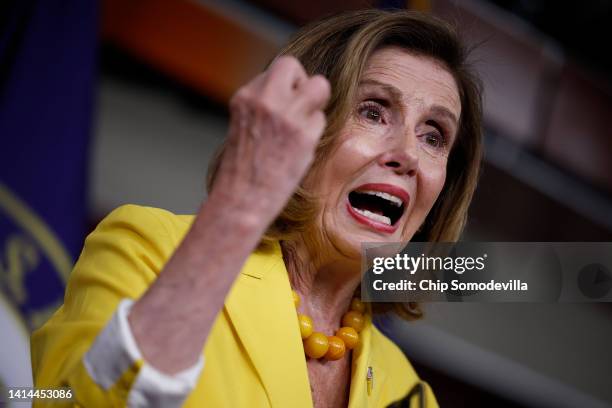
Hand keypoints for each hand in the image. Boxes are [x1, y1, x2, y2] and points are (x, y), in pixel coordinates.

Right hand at [209, 56, 330, 224]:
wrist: (241, 199)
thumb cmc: (243, 168)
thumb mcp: (245, 124)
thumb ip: (265, 104)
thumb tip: (293, 92)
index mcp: (245, 97)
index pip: (275, 72)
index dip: (284, 88)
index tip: (282, 108)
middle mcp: (264, 100)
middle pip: (293, 66)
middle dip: (301, 82)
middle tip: (298, 107)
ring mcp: (285, 115)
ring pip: (319, 86)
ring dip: (315, 104)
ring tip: (302, 126)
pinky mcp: (303, 135)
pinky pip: (321, 120)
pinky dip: (314, 133)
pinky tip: (298, 150)